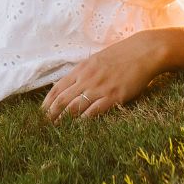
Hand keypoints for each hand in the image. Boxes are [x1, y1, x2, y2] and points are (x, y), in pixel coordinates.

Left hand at [42, 31, 164, 120]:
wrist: (142, 52)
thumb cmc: (119, 57)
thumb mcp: (95, 61)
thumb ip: (82, 73)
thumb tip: (68, 85)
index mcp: (80, 69)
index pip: (57, 88)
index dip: (47, 103)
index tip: (41, 113)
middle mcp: (86, 79)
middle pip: (62, 100)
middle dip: (52, 115)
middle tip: (44, 126)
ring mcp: (100, 88)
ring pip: (75, 107)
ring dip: (64, 120)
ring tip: (57, 130)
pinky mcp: (114, 96)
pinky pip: (95, 111)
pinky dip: (85, 120)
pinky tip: (78, 129)